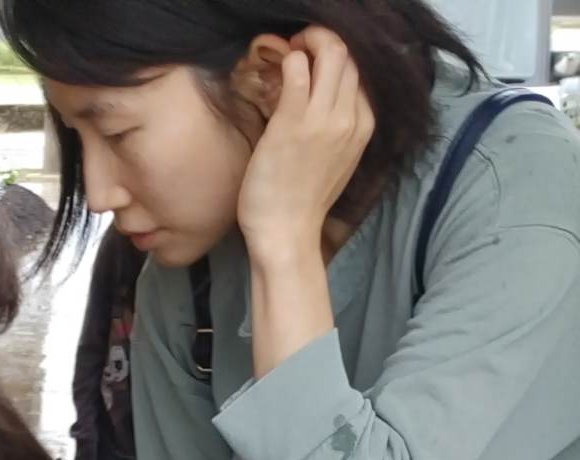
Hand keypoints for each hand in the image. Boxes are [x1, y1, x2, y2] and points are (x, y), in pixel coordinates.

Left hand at [238, 28, 374, 260]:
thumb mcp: (338, 161)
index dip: (338, 58)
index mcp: (363, 126)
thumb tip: (323, 100)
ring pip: (331, 53)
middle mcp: (349, 118)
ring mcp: (322, 120)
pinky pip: (297, 69)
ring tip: (290, 53)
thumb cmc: (304, 204)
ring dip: (307, 43)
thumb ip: (339, 129)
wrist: (286, 235)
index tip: (316, 63)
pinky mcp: (292, 122)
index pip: (361, 72)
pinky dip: (289, 59)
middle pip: (349, 55)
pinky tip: (278, 69)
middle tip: (300, 49)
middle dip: (323, 41)